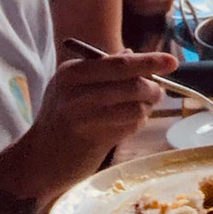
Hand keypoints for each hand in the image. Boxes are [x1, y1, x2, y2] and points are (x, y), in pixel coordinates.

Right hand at [0, 49, 176, 198]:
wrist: (39, 160)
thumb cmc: (61, 118)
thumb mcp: (73, 87)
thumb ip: (101, 69)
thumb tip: (133, 53)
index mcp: (71, 72)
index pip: (118, 63)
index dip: (149, 61)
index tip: (173, 61)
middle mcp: (75, 92)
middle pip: (130, 83)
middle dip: (152, 87)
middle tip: (158, 92)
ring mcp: (83, 117)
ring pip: (134, 107)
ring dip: (146, 109)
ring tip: (142, 110)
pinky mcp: (93, 140)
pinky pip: (129, 126)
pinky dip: (137, 124)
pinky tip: (129, 124)